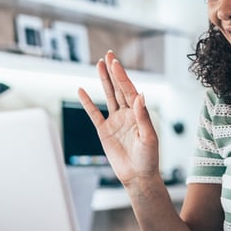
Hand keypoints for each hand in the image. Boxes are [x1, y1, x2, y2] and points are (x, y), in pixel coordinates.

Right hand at [77, 51, 159, 185]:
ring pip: (108, 96)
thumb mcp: (148, 137)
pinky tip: (81, 91)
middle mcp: (127, 114)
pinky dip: (87, 103)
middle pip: (119, 88)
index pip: (129, 90)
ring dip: (104, 81)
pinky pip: (94, 114)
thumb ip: (142, 116)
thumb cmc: (148, 158)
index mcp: (139, 113)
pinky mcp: (104, 131)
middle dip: (114, 72)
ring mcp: (115, 121)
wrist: (138, 176)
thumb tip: (140, 95)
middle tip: (109, 54)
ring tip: (99, 64)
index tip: (116, 63)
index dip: (122, 76)